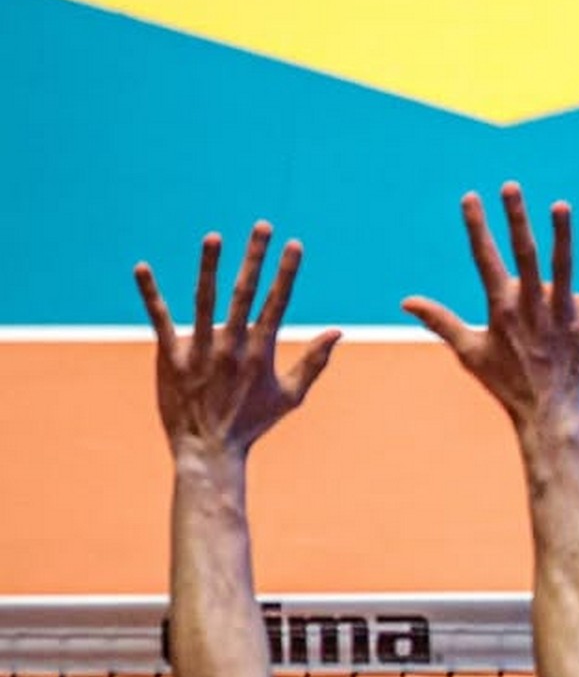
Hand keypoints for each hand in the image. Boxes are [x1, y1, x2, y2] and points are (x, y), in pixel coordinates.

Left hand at [135, 225, 339, 461]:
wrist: (209, 450)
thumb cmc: (251, 424)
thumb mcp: (291, 396)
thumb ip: (315, 362)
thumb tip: (338, 332)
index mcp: (261, 352)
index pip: (278, 303)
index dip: (287, 272)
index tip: (294, 244)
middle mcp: (232, 346)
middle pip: (245, 293)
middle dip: (255, 257)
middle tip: (262, 225)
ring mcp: (200, 350)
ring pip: (204, 300)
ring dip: (209, 266)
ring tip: (214, 237)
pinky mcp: (170, 357)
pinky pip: (160, 320)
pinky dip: (150, 293)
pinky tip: (142, 268)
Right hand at [404, 184, 578, 432]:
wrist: (549, 413)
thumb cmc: (507, 384)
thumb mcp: (469, 352)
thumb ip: (439, 321)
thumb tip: (406, 301)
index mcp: (501, 308)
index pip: (484, 259)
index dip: (477, 227)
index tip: (470, 197)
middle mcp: (531, 305)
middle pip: (524, 254)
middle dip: (516, 219)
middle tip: (511, 186)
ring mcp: (563, 312)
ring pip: (562, 266)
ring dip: (562, 235)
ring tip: (560, 206)